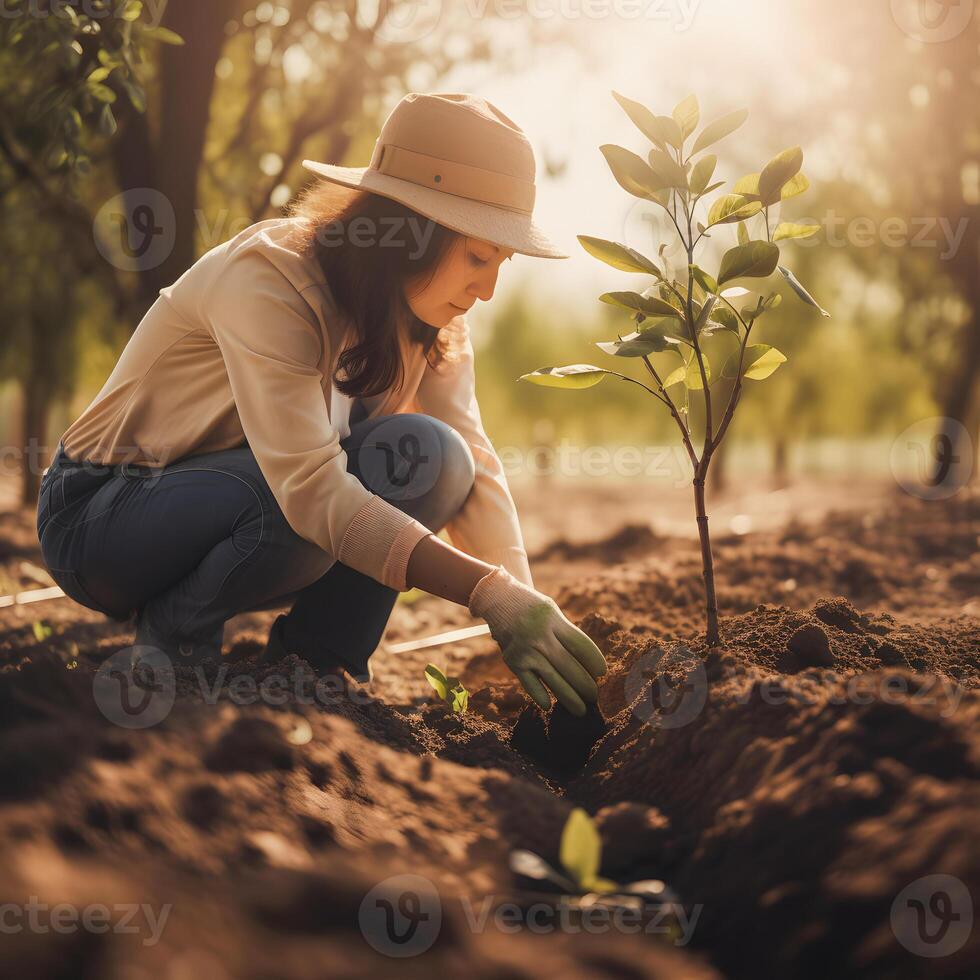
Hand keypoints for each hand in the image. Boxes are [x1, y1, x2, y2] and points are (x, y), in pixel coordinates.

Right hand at [467, 565, 605, 715]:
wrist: (498, 598)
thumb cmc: (533, 608)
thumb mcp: (552, 611)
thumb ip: (566, 633)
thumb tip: (585, 665)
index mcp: (553, 620)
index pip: (580, 645)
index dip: (594, 662)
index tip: (603, 674)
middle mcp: (539, 635)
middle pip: (569, 666)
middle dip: (586, 685)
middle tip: (594, 696)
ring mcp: (525, 649)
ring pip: (553, 679)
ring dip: (570, 698)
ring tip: (581, 710)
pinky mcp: (512, 661)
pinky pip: (529, 683)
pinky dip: (540, 696)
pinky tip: (549, 706)